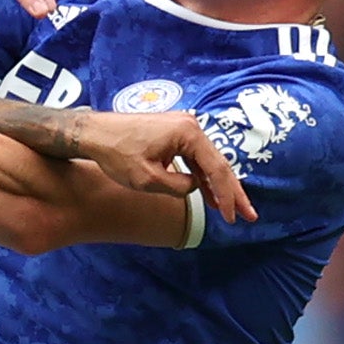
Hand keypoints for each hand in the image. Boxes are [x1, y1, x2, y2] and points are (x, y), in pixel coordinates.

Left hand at [75, 109, 256, 224]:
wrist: (95, 133)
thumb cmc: (117, 153)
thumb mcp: (148, 179)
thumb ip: (178, 187)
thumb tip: (194, 187)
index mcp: (189, 133)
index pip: (216, 169)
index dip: (226, 196)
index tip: (233, 217)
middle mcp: (191, 125)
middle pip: (218, 164)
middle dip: (232, 192)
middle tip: (248, 215)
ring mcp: (183, 128)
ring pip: (207, 163)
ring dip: (217, 187)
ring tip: (231, 210)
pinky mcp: (174, 134)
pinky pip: (194, 159)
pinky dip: (201, 177)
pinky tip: (209, 196)